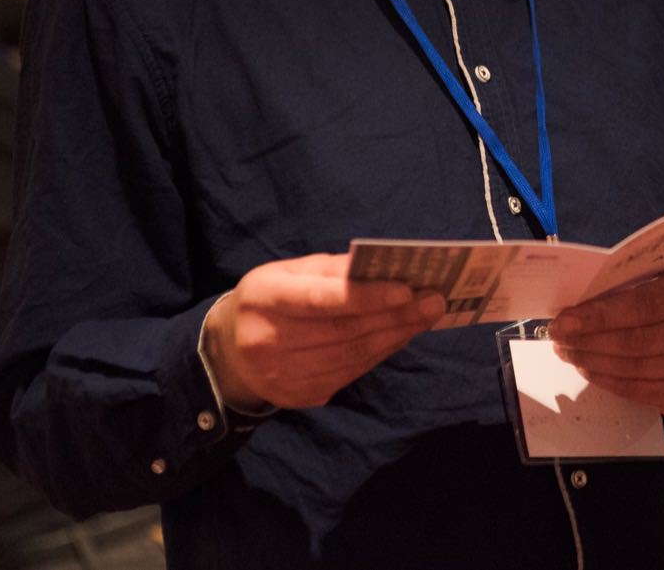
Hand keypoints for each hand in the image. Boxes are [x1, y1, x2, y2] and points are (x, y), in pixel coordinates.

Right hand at [203, 253, 444, 410]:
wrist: (229, 350)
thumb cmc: (272, 298)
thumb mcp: (291, 272)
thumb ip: (335, 269)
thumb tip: (387, 267)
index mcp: (264, 297)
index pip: (321, 299)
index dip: (366, 296)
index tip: (408, 289)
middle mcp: (266, 339)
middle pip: (343, 331)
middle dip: (395, 315)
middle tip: (435, 301)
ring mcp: (279, 374)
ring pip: (350, 356)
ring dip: (395, 336)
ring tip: (427, 316)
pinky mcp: (295, 396)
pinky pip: (348, 375)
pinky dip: (380, 354)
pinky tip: (400, 336)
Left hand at [550, 269, 663, 415]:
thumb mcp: (660, 282)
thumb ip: (627, 290)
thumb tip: (576, 309)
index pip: (642, 306)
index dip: (599, 315)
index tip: (564, 320)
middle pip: (635, 341)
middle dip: (588, 341)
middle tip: (558, 337)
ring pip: (633, 368)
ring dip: (592, 361)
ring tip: (568, 352)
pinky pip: (637, 391)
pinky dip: (606, 381)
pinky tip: (588, 369)